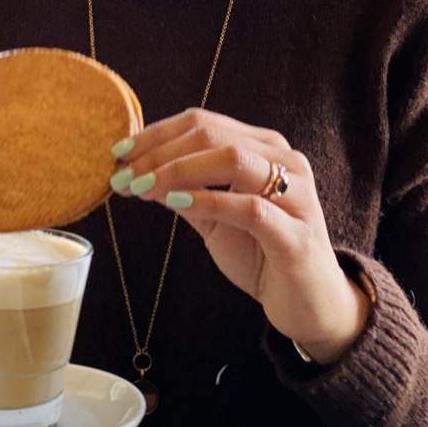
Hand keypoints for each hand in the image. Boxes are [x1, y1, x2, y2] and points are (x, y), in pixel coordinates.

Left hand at [110, 109, 369, 363]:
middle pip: (212, 135)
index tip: (118, 153)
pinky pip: (248, 207)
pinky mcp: (296, 234)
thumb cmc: (262, 254)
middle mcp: (286, 161)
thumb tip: (139, 173)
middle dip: (158, 153)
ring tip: (141, 188)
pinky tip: (173, 204)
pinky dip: (207, 201)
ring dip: (176, 171)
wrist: (309, 303)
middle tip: (122, 174)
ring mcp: (296, 195)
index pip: (204, 123)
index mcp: (265, 149)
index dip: (156, 134)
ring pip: (232, 160)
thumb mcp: (215, 218)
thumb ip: (187, 191)